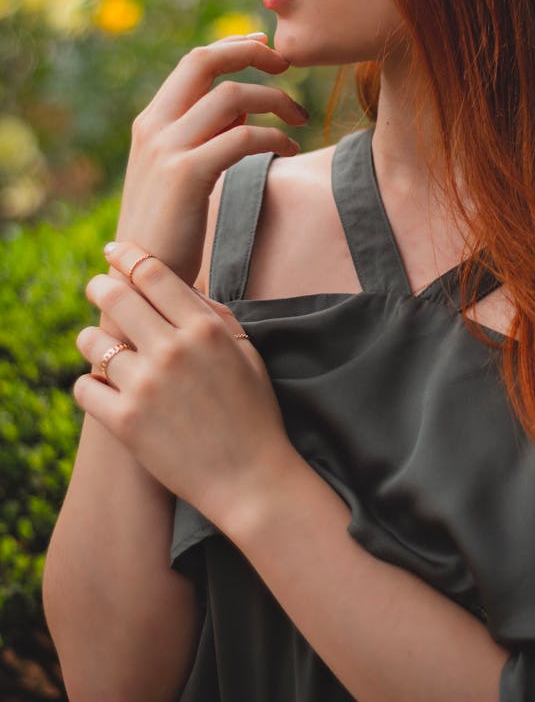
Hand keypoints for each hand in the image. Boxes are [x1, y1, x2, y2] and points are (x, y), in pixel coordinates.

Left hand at [74, 242, 296, 523]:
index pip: (153, 274)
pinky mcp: (125, 423)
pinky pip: (83, 388)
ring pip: (91, 342)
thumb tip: (183, 283)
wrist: (251, 479)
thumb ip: (213, 314)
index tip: (114, 252)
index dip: (127, 256)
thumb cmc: (253, 412)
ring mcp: (145, 387)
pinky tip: (102, 388)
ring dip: (91, 340)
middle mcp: (172, 350)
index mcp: (204, 328)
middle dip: (99, 285)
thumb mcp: (246, 351)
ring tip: (101, 347)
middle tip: (97, 286)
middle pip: (115, 297)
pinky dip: (88, 386)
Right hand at [116, 34, 307, 283]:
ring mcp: (167, 149)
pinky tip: (289, 149)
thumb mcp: (181, 171)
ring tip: (300, 119)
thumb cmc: (169, 229)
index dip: (232, 47)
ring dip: (275, 99)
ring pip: (231, 96)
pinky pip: (243, 137)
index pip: (193, 62)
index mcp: (151, 122)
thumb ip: (205, 134)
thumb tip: (243, 106)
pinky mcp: (187, 174)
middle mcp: (154, 127)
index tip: (264, 47)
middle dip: (251, 54)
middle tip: (286, 65)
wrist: (140, 278)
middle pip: (205, 61)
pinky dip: (274, 137)